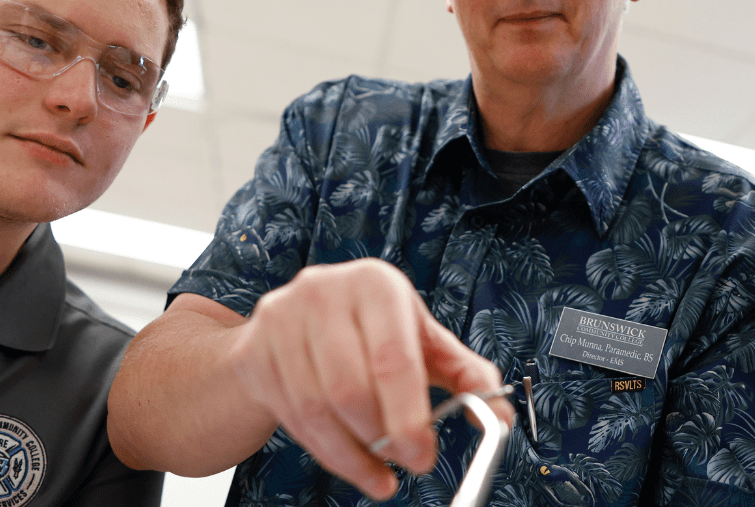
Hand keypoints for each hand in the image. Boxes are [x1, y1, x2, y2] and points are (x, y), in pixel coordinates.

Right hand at [231, 258, 510, 499]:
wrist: (291, 327)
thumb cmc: (369, 333)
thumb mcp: (421, 341)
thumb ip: (466, 374)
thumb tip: (500, 417)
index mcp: (375, 283)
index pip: (393, 358)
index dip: (409, 416)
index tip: (424, 454)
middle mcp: (324, 291)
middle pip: (351, 388)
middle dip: (383, 437)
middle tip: (406, 461)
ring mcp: (281, 320)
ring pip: (317, 409)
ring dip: (353, 454)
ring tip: (379, 470)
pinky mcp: (254, 352)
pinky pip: (292, 419)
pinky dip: (327, 453)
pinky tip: (352, 463)